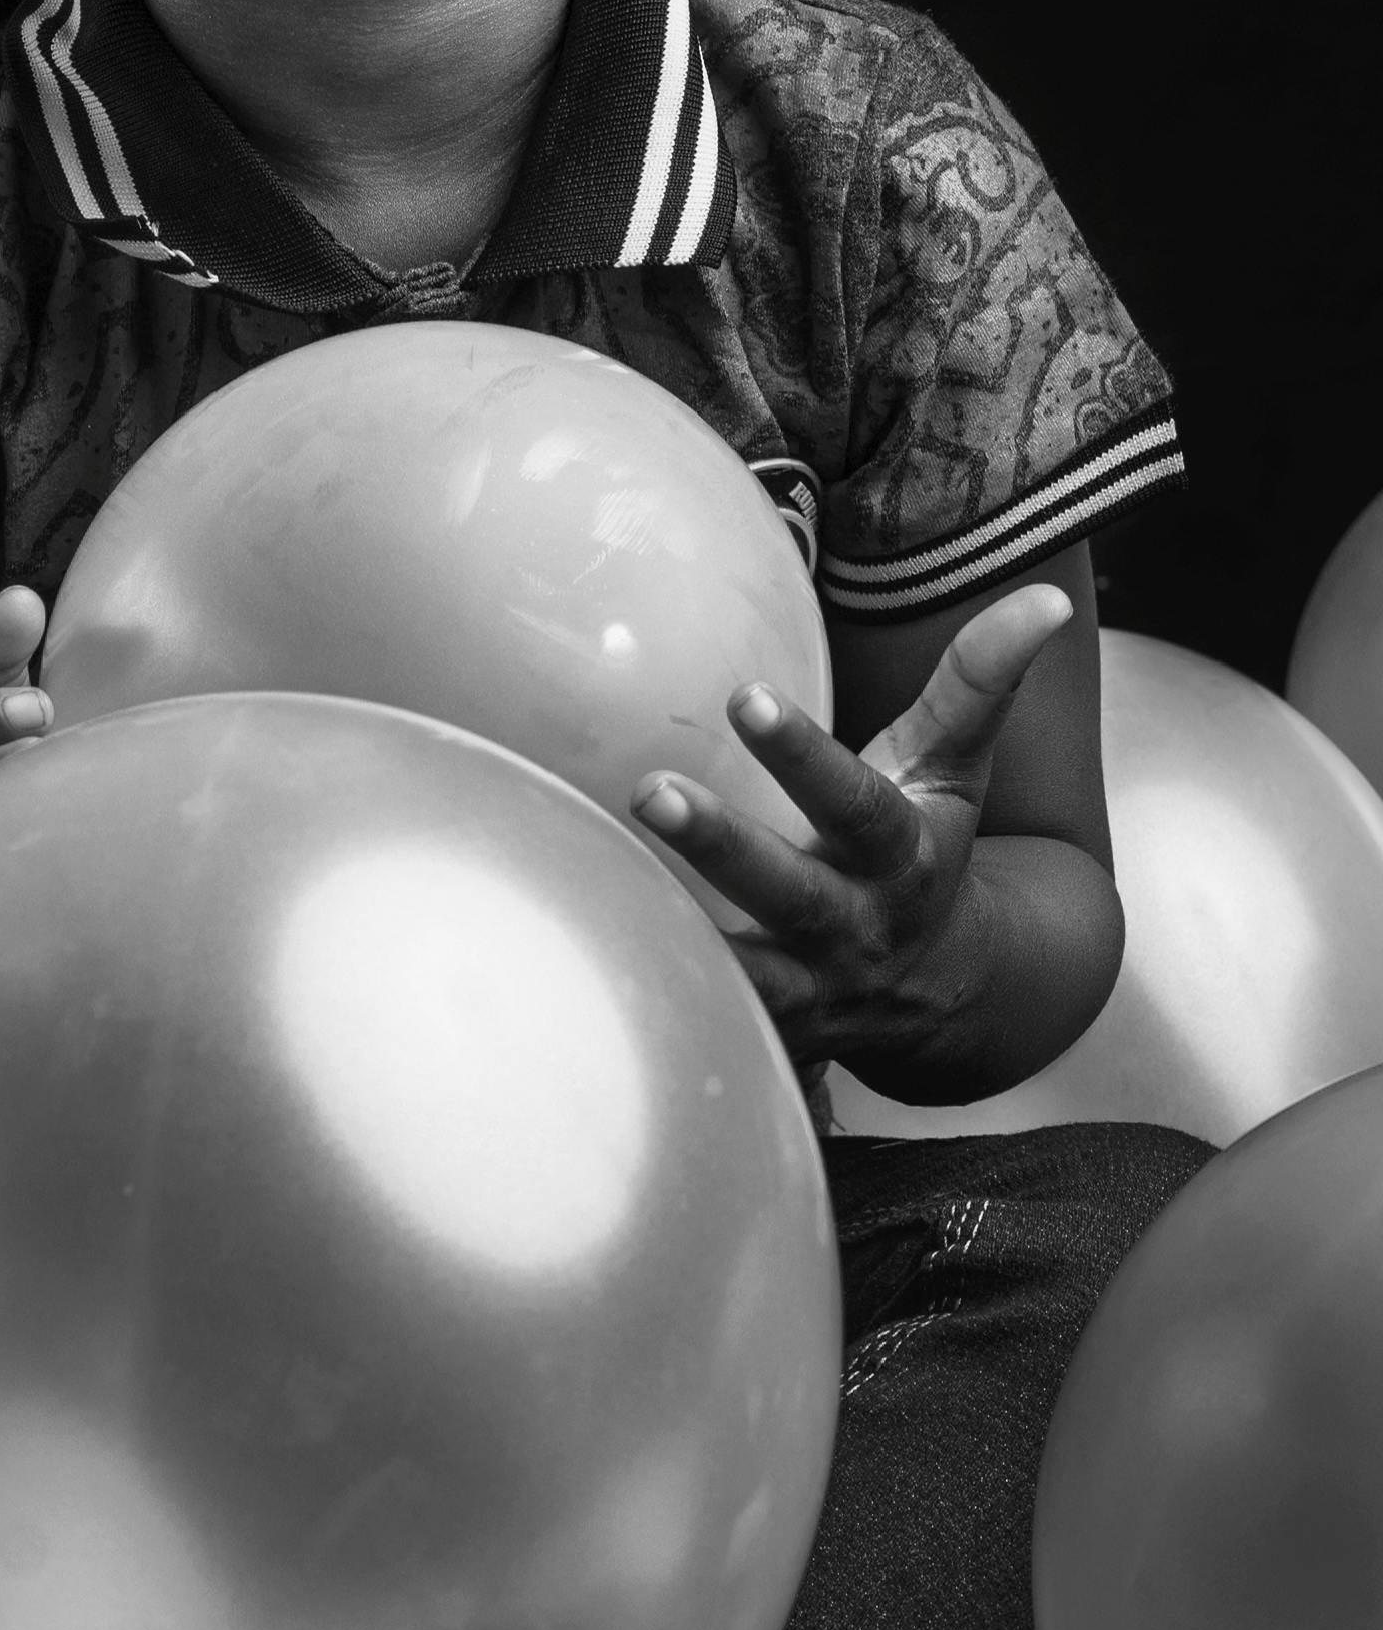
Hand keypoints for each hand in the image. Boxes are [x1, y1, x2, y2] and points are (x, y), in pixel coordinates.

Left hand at [633, 583, 1072, 1069]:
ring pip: (737, 967)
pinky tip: (584, 954)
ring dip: (675, 928)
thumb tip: (1045, 601)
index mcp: (897, 857)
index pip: (852, 800)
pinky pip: (698, 1018)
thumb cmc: (925, 848)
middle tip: (648, 790)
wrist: (933, 990)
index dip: (801, 752)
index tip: (744, 693)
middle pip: (782, 888)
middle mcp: (848, 925)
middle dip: (719, 844)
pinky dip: (655, 996)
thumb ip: (982, 682)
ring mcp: (800, 986)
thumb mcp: (955, 770)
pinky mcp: (757, 1028)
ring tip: (601, 877)